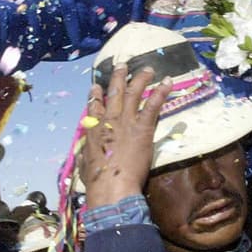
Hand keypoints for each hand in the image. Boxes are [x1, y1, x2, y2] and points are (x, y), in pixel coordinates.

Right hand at [79, 64, 170, 208]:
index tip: (96, 86)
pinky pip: (153, 105)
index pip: (94, 106)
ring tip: (148, 69)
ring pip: (134, 93)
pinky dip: (161, 92)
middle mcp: (109, 119)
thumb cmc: (97, 180)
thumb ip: (85, 155)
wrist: (112, 186)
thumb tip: (83, 154)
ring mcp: (126, 121)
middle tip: (123, 65)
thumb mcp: (83, 165)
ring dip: (141, 78)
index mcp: (94, 129)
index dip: (95, 95)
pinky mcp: (143, 128)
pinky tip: (167, 82)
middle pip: (114, 92)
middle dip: (118, 77)